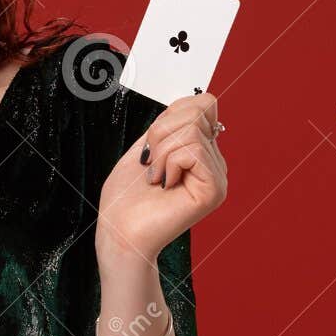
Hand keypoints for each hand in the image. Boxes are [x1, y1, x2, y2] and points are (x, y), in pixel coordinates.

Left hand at [97, 92, 227, 261]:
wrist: (119, 232)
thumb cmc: (125, 198)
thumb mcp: (146, 147)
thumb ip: (171, 124)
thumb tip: (194, 102)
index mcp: (200, 152)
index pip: (202, 104)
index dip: (171, 115)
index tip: (152, 146)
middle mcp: (214, 163)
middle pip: (198, 111)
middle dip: (160, 132)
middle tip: (151, 164)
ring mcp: (217, 177)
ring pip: (192, 130)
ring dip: (161, 152)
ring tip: (156, 178)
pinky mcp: (214, 190)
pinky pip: (192, 150)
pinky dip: (168, 163)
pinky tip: (164, 185)